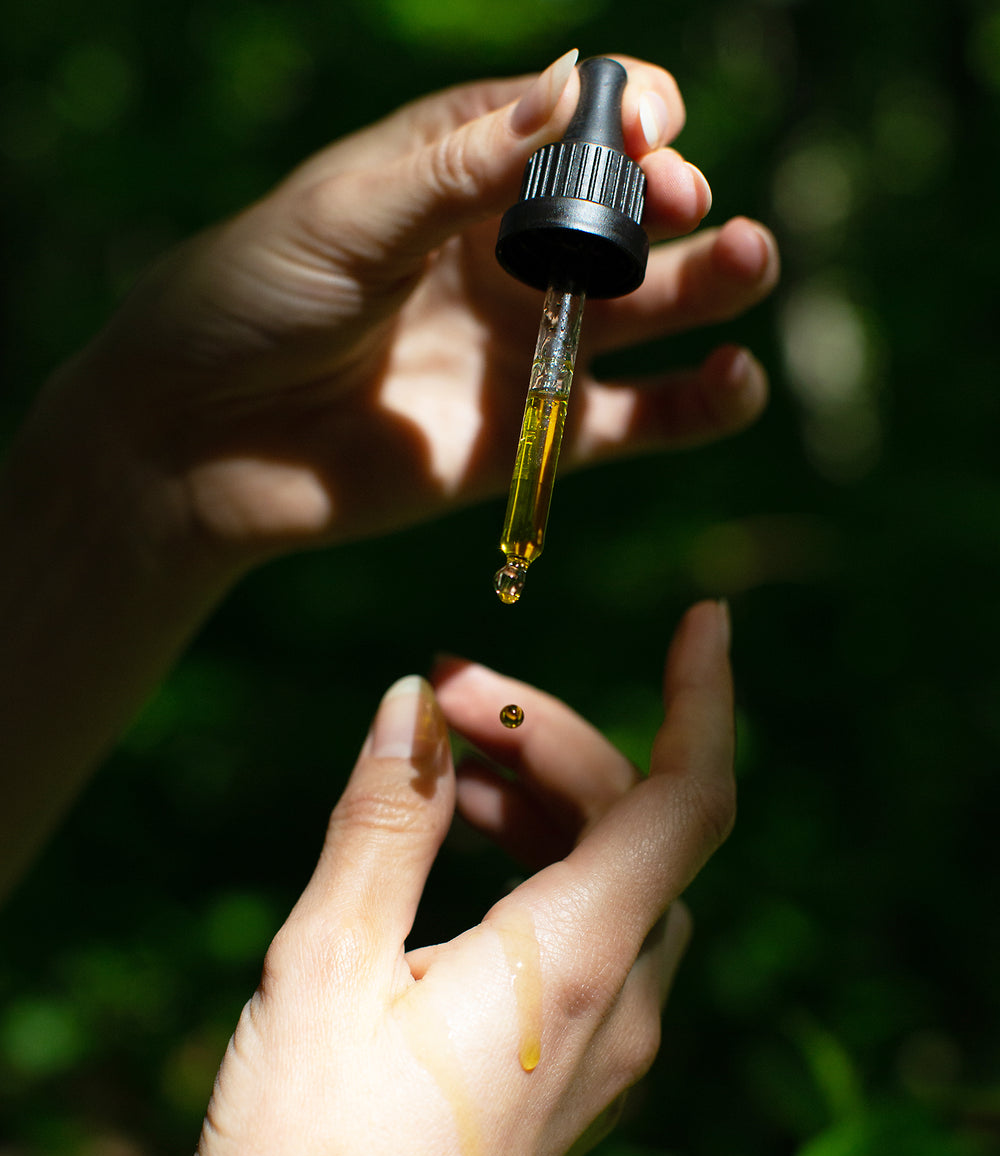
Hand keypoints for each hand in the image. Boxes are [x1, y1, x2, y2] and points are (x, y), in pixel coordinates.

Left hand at [45, 51, 776, 572]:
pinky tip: (737, 379)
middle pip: (622, 213)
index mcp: (457, 170)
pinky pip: (638, 418)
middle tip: (682, 203)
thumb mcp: (349, 218)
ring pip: (649, 307)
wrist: (198, 446)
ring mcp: (524, 344)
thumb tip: (576, 89)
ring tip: (748, 259)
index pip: (567, 121)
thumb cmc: (251, 304)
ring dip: (714, 280)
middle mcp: (503, 253)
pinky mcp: (535, 435)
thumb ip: (462, 167)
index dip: (621, 114)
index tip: (648, 123)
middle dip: (667, 198)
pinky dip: (698, 403)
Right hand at [183, 601, 733, 1155]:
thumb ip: (382, 823)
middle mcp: (621, 1004)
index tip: (702, 618)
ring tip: (438, 767)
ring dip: (540, 800)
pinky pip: (594, 933)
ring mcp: (611, 1048)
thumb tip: (410, 708)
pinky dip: (541, 866)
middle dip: (545, 739)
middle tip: (440, 698)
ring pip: (616, 875)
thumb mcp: (325, 966)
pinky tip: (458, 855)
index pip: (687, 799)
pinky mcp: (580, 1075)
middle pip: (631, 821)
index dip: (703, 696)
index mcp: (572, 963)